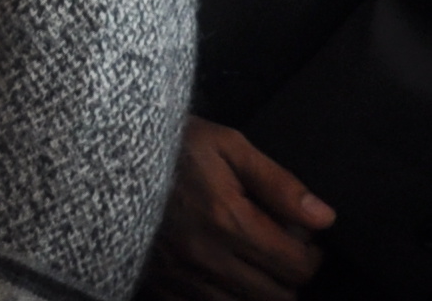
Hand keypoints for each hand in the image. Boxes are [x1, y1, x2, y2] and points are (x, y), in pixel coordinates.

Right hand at [147, 120, 331, 300]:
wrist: (107, 152)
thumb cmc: (172, 145)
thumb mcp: (228, 146)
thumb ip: (279, 184)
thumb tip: (324, 218)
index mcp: (228, 219)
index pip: (296, 265)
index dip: (311, 255)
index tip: (304, 240)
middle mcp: (205, 255)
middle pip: (277, 296)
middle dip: (288, 276)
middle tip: (280, 250)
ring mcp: (180, 276)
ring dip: (259, 291)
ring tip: (254, 263)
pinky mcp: (159, 285)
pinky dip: (223, 298)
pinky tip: (223, 275)